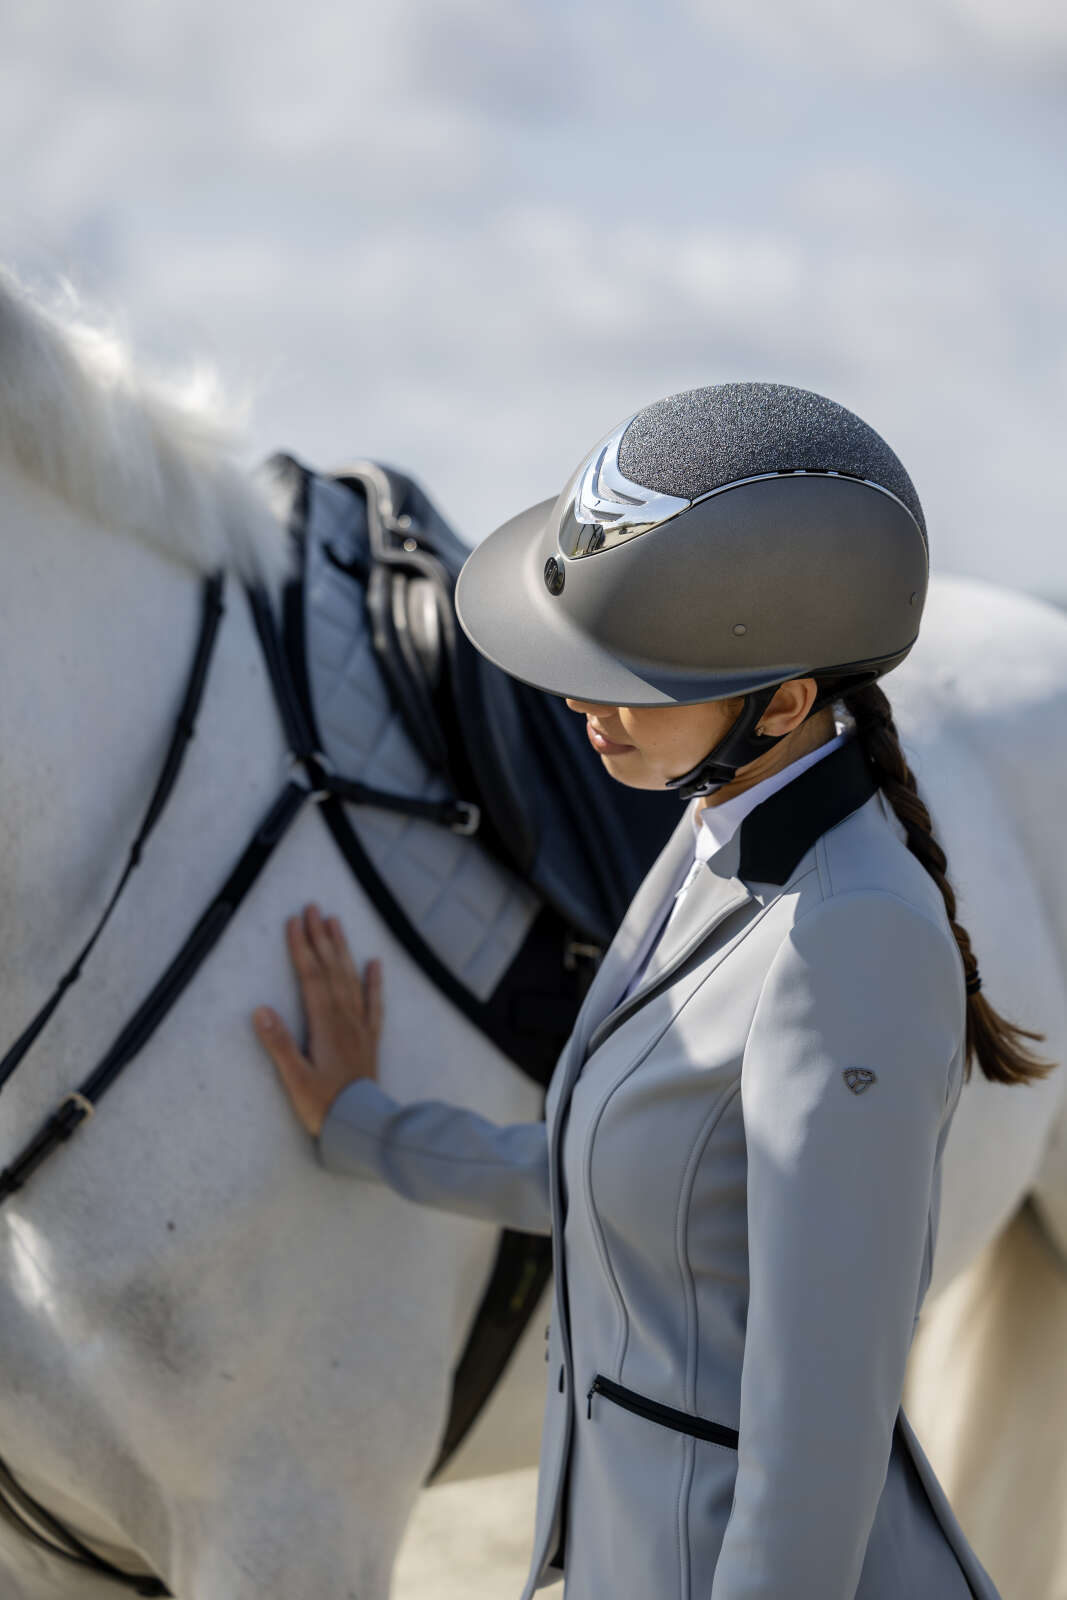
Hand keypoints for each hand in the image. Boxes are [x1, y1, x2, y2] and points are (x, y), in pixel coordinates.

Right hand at [252, 903, 382, 1137]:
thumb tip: (260, 1010)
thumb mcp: (295, 1079)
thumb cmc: (325, 1107)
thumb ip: (279, 1045)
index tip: (294, 921)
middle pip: (332, 969)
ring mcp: (360, 1027)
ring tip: (336, 922)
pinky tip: (375, 962)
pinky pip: (374, 1003)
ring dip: (343, 949)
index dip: (301, 948)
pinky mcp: (370, 1039)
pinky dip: (374, 981)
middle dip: (321, 937)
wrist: (364, 1126)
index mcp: (325, 1025)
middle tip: (314, 907)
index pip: (311, 977)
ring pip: (351, 978)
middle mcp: (345, 1018)